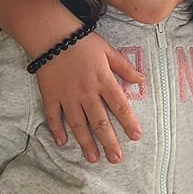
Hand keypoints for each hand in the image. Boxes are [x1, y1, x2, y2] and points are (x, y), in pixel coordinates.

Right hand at [34, 34, 143, 162]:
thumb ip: (124, 67)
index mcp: (103, 80)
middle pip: (100, 121)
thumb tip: (142, 80)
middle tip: (116, 159)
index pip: (120, 106)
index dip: (129, 122)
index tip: (136, 137)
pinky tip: (63, 143)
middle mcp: (86, 92)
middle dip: (109, 142)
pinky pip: (54, 116)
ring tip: (93, 159)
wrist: (51, 34)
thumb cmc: (82, 40)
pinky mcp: (50, 95)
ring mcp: (67, 96)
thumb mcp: (108, 50)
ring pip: (78, 124)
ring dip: (86, 142)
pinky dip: (57, 130)